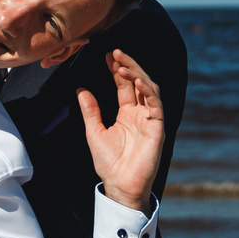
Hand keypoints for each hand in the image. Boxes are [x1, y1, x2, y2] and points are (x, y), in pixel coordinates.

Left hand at [82, 50, 167, 210]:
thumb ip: (90, 110)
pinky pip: (156, 104)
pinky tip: (137, 80)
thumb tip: (80, 88)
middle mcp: (141, 113)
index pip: (124, 85)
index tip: (107, 55)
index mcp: (127, 113)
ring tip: (123, 64)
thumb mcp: (94, 131)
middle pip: (138, 82)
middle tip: (116, 52)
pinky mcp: (158, 127)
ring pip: (149, 89)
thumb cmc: (109, 162)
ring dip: (137, 74)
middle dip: (128, 66)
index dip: (117, 69)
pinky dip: (147, 90)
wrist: (120, 185)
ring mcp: (150, 119)